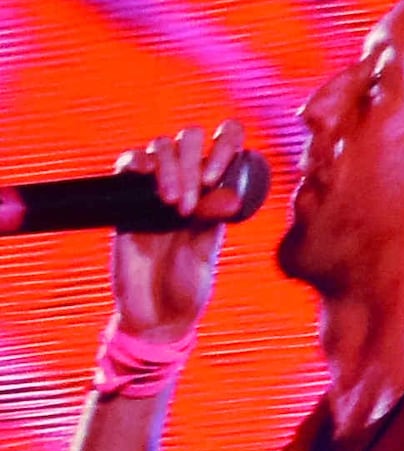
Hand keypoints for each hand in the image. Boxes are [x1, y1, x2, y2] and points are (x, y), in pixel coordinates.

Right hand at [105, 122, 258, 340]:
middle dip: (193, 162)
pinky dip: (138, 163)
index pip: (227, 144)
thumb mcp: (204, 251)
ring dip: (171, 168)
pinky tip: (147, 181)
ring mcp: (156, 188)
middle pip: (189, 138)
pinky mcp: (126, 197)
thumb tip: (229, 194)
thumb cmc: (188, 283)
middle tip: (191, 204)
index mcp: (217, 193)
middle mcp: (188, 184)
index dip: (227, 144)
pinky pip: (129, 162)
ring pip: (161, 146)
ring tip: (174, 206)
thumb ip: (212, 221)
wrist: (155, 312)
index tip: (217, 179)